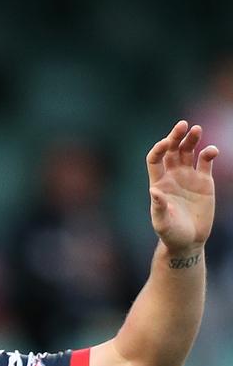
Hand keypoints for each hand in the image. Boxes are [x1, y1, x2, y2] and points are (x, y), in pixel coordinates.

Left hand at [146, 120, 218, 254]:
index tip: (166, 142)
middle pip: (172, 150)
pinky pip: (205, 161)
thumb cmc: (171, 233)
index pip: (155, 159)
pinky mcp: (204, 181)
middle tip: (183, 125)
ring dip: (192, 139)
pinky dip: (208, 153)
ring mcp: (188, 177)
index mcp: (158, 183)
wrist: (189, 241)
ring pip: (189, 152)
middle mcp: (172, 176)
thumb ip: (158, 207)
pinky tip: (211, 150)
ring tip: (197, 129)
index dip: (159, 149)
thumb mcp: (162, 223)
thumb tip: (154, 192)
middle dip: (176, 136)